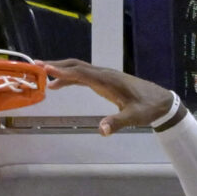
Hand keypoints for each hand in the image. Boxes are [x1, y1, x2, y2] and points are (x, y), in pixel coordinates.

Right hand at [45, 59, 175, 132]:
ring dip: (61, 70)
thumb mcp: (133, 118)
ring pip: (79, 69)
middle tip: (36, 65)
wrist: (160, 100)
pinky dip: (70, 78)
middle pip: (76, 66)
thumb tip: (102, 130)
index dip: (63, 71)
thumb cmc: (147, 108)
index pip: (81, 73)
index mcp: (108, 80)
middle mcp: (104, 74)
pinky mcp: (105, 81)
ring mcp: (104, 76)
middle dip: (57, 65)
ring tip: (42, 73)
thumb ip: (117, 122)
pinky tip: (60, 85)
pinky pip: (84, 76)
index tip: (46, 69)